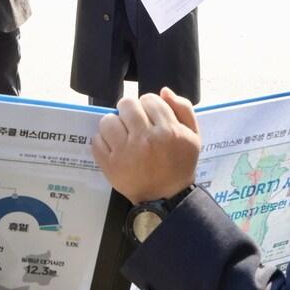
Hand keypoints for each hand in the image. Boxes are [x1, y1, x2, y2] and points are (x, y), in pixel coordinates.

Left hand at [92, 89, 199, 203]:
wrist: (167, 198)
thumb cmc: (180, 164)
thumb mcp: (193, 136)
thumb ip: (183, 109)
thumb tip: (164, 91)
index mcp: (168, 130)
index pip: (149, 99)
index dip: (149, 106)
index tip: (150, 117)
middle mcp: (145, 139)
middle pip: (126, 104)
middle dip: (130, 110)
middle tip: (134, 123)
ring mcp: (125, 152)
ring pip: (108, 120)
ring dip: (114, 124)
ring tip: (122, 134)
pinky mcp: (110, 165)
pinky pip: (97, 140)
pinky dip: (103, 141)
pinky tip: (114, 147)